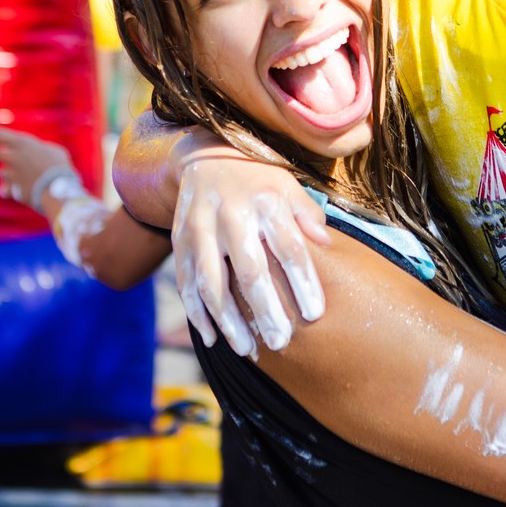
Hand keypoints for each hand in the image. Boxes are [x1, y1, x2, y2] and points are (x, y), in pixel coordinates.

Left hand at [0, 122, 74, 207]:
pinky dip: (10, 190)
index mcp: (22, 143)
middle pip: (1, 153)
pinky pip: (5, 189)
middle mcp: (12, 157)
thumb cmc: (60, 167)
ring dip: (14, 174)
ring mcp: (11, 175)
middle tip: (25, 159)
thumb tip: (35, 155)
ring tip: (32, 178)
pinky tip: (20, 191)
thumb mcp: (53, 150)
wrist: (59, 192)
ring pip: (4, 172)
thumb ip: (40, 149)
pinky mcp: (12, 190)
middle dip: (9, 155)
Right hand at [172, 149, 329, 357]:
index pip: (290, 248)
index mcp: (266, 201)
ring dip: (229, 321)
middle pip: (250, 272)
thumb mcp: (287, 185)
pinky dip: (197, 314)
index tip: (315, 314)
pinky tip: (213, 338)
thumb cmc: (257, 179)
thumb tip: (326, 243)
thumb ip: (307, 214)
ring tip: (248, 349)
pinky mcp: (179, 242)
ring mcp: (200, 229)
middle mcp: (231, 215)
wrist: (204, 157)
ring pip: (212, 284)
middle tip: (281, 342)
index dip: (303, 282)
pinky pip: (185, 284)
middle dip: (266, 311)